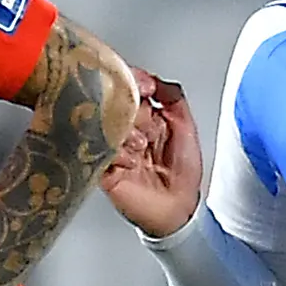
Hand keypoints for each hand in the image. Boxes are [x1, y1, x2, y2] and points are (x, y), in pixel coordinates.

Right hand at [99, 67, 200, 239]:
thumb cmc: (183, 172)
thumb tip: (152, 78)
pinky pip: (99, 151)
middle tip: (146, 128)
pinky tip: (131, 162)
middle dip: (132, 112)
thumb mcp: (186, 125)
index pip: (129, 87)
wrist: (178, 207)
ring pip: (105, 125)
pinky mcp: (102, 167)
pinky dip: (118, 154)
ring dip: (125, 134)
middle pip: (115, 103)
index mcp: (144, 115)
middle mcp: (125, 127)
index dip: (134, 83)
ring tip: (141, 149)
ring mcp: (112, 146)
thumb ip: (173, 96)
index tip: (143, 87)